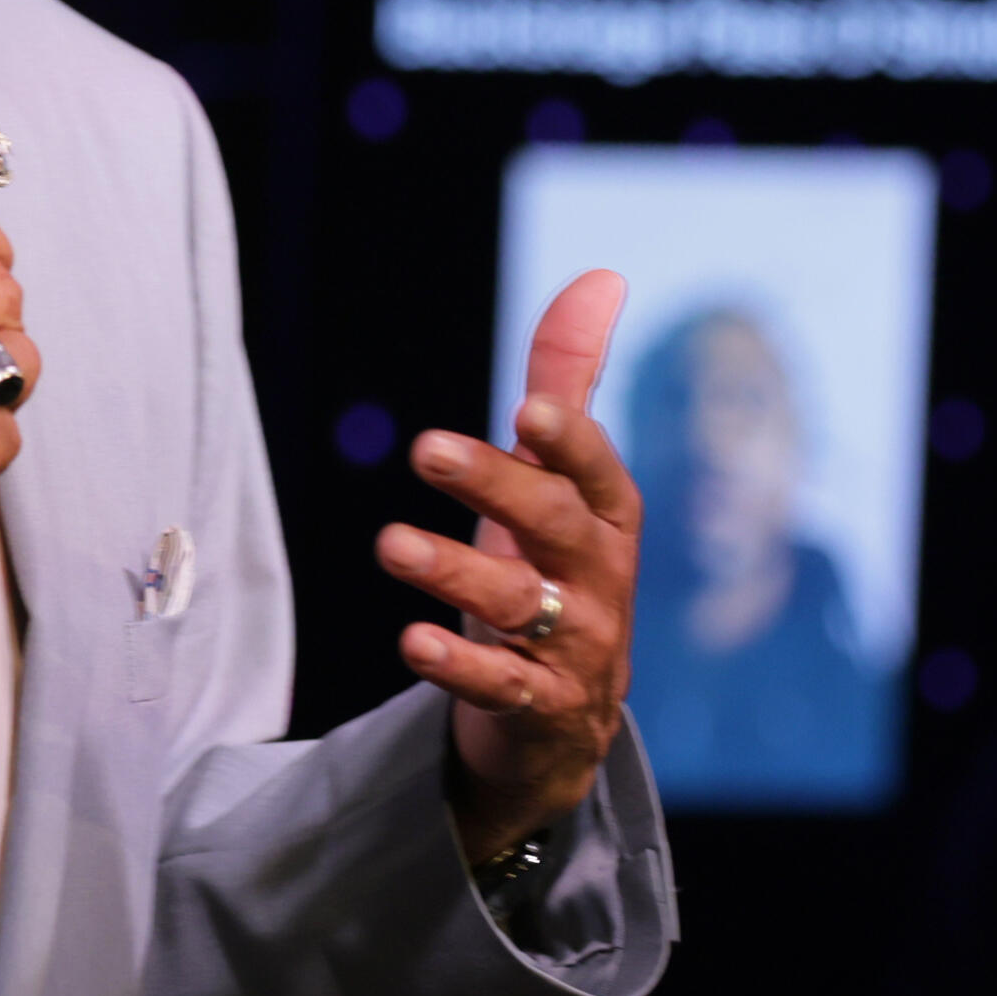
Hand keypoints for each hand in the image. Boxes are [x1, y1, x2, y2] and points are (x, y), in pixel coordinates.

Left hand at [378, 269, 638, 865]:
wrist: (565, 719)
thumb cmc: (555, 572)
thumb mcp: (559, 480)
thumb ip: (568, 381)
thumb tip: (601, 276)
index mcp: (606, 514)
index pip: (597, 469)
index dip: (570, 439)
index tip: (529, 408)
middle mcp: (601, 578)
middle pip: (553, 525)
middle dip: (495, 485)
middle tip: (427, 448)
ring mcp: (577, 647)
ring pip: (520, 606)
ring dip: (455, 573)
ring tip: (390, 544)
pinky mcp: (541, 707)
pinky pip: (501, 686)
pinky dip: (458, 666)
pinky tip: (410, 640)